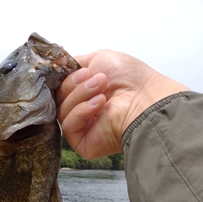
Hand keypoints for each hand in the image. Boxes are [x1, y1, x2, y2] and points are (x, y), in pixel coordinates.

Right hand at [56, 50, 188, 158]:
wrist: (144, 100)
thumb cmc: (130, 79)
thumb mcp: (98, 58)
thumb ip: (74, 63)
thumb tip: (58, 68)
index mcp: (83, 92)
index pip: (60, 86)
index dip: (63, 78)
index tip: (77, 70)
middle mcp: (81, 109)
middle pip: (58, 98)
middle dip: (74, 85)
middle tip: (97, 80)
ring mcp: (81, 127)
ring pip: (62, 110)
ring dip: (80, 96)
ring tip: (102, 91)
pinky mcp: (81, 142)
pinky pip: (68, 125)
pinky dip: (82, 111)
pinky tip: (100, 104)